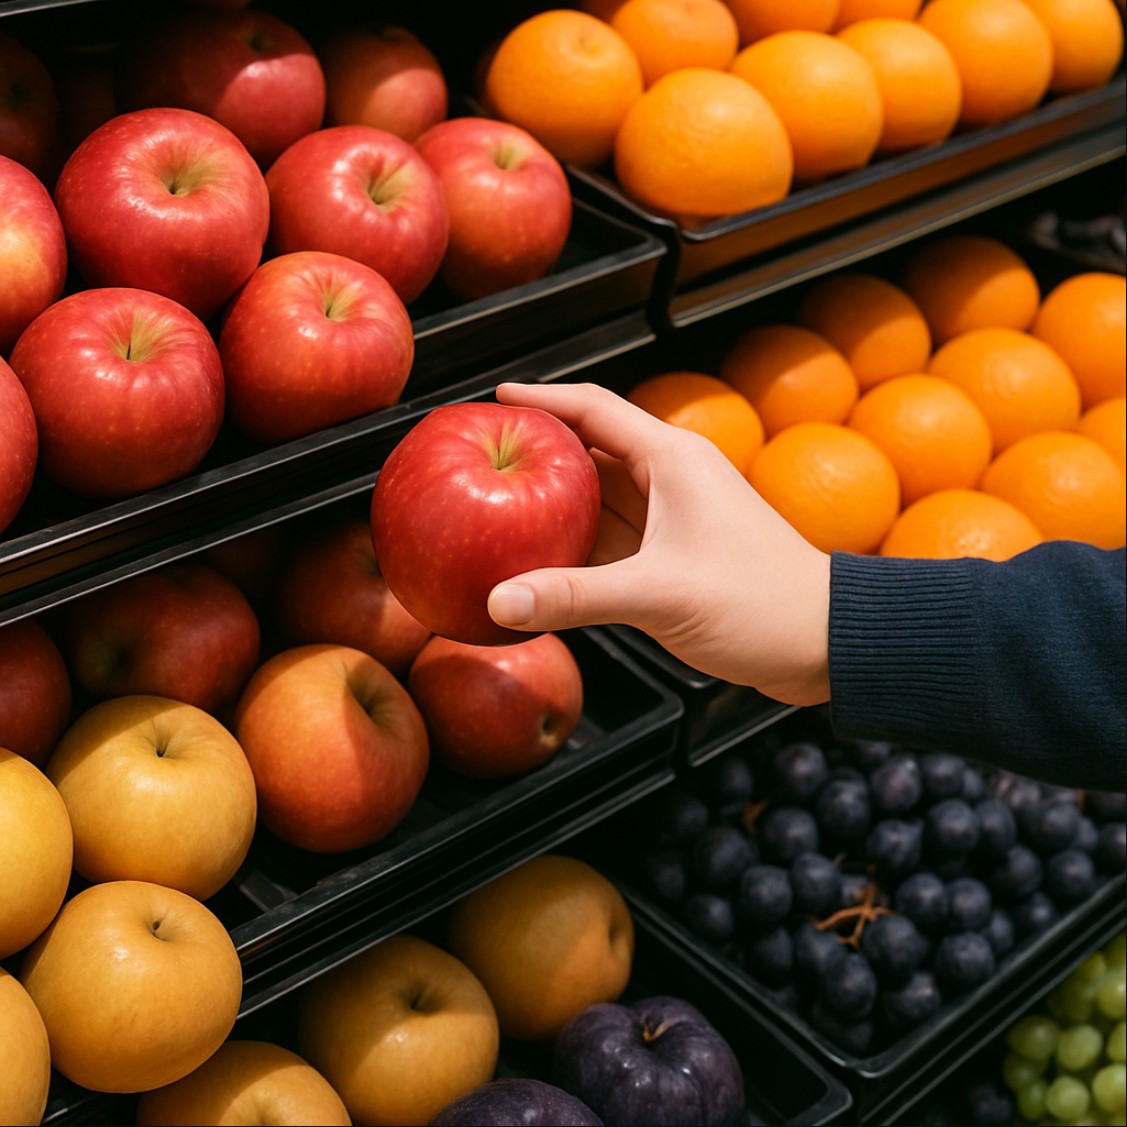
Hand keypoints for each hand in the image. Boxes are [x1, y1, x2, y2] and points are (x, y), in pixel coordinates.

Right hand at [486, 381, 831, 706]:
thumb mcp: (660, 594)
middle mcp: (670, 479)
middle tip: (480, 458)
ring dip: (552, 502)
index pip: (593, 409)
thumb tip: (500, 600)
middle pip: (588, 451)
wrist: (824, 642)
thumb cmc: (761, 604)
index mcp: (672, 460)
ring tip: (496, 506)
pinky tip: (538, 560)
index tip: (493, 399)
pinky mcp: (672, 556)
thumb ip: (575, 596)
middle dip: (536, 453)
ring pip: (596, 498)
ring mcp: (671, 518)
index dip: (541, 399)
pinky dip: (574, 545)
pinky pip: (610, 538)